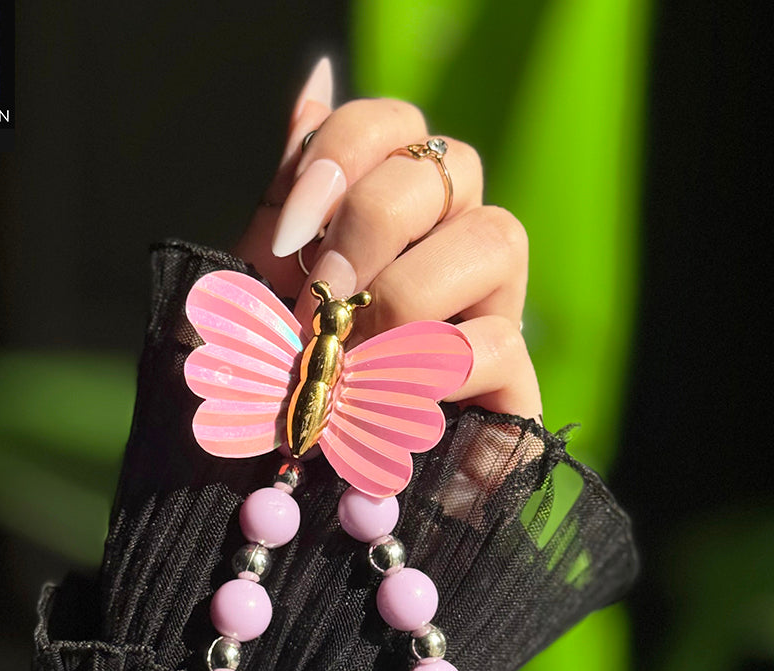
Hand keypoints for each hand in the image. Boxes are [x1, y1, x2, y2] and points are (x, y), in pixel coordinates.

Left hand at [233, 59, 541, 420]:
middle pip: (453, 166)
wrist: (296, 495)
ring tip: (351, 356)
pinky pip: (501, 340)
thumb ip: (291, 195)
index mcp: (390, 215)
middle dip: (372, 224)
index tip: (287, 234)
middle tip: (320, 301)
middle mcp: (451, 244)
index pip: (396, 126)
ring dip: (406, 293)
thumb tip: (315, 73)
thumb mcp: (262, 286)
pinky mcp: (511, 385)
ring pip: (498, 235)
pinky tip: (388, 394)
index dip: (342, 152)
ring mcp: (490, 309)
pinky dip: (434, 364)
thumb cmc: (277, 385)